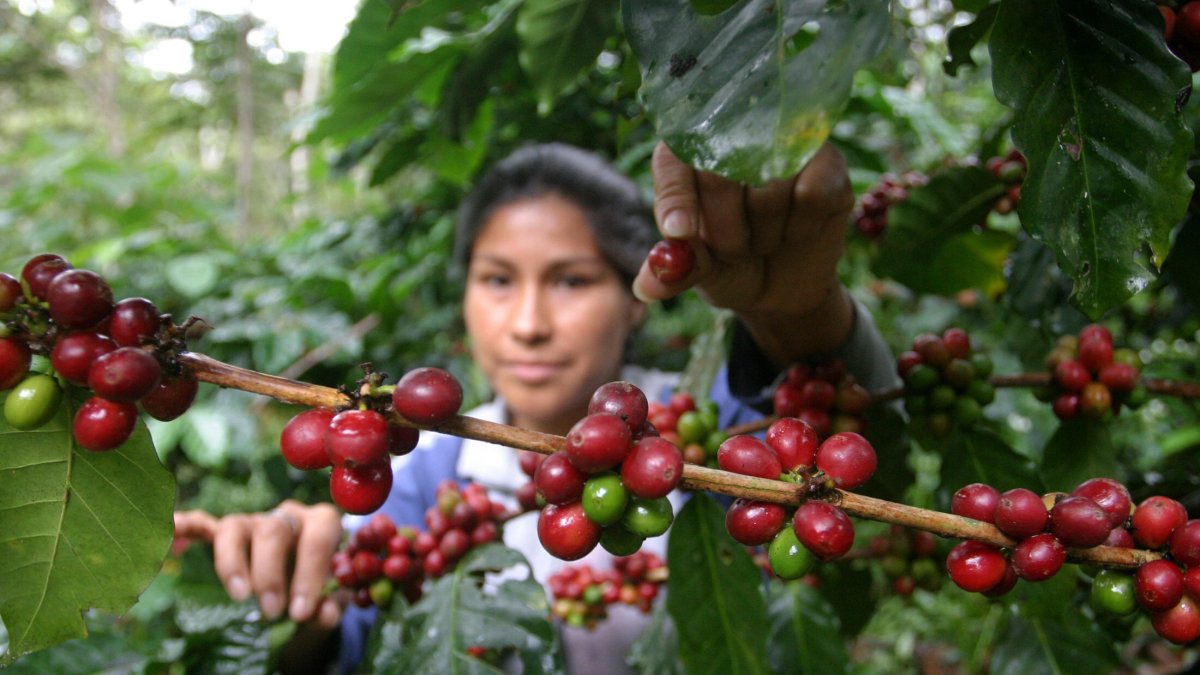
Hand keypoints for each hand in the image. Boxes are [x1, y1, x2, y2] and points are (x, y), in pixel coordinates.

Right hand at [173, 500, 343, 626]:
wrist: (303, 585)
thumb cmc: (318, 588)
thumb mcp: (330, 598)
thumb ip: (329, 604)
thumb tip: (323, 613)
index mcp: (321, 523)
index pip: (319, 536)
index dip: (311, 573)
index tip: (301, 611)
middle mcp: (286, 515)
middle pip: (273, 530)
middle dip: (270, 573)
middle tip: (271, 611)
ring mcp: (253, 522)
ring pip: (235, 526)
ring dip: (233, 563)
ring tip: (239, 595)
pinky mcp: (223, 533)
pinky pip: (202, 524)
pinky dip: (186, 527)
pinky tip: (172, 530)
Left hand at [633, 141, 855, 366]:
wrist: (781, 286)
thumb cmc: (729, 266)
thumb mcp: (701, 273)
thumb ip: (676, 271)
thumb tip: (646, 287)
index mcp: (688, 155)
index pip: (674, 162)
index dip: (677, 198)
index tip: (679, 233)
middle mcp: (734, 138)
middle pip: (722, 174)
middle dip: (726, 231)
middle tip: (734, 251)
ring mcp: (783, 144)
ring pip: (769, 186)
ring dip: (765, 233)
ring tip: (765, 240)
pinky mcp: (826, 162)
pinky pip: (811, 193)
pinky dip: (801, 226)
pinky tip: (796, 232)